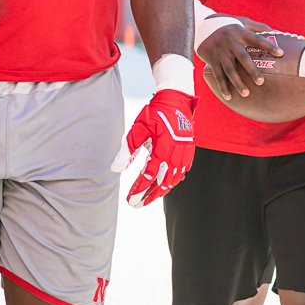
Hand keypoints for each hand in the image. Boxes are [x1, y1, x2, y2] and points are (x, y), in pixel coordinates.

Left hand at [116, 90, 195, 206]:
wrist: (176, 100)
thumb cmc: (155, 114)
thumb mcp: (138, 129)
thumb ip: (127, 150)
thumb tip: (116, 169)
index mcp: (163, 150)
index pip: (149, 177)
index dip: (139, 189)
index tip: (130, 198)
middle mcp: (176, 155)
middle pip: (162, 183)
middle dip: (149, 196)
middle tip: (137, 204)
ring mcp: (184, 154)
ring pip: (173, 180)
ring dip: (161, 191)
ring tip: (149, 198)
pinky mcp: (188, 151)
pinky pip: (182, 172)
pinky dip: (173, 180)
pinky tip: (165, 184)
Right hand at [198, 18, 283, 100]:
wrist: (203, 25)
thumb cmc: (230, 25)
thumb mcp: (243, 22)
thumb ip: (259, 27)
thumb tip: (277, 32)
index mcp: (241, 32)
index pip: (257, 39)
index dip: (269, 46)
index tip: (281, 54)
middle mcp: (230, 41)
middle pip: (243, 57)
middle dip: (252, 70)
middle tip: (261, 82)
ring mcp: (220, 51)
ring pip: (229, 69)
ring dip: (237, 82)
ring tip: (246, 94)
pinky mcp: (211, 58)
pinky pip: (217, 74)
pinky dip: (222, 86)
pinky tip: (228, 96)